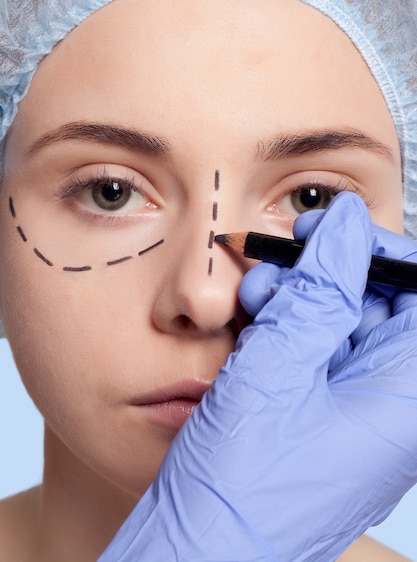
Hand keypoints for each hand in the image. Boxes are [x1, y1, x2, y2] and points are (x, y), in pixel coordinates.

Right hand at [98, 192, 416, 561]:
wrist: (199, 560)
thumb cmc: (241, 491)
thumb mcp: (278, 369)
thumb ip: (320, 288)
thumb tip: (349, 224)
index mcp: (405, 401)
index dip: (380, 253)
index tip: (333, 231)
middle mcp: (391, 410)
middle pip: (382, 307)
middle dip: (329, 274)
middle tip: (281, 261)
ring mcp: (357, 417)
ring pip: (344, 327)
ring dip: (300, 300)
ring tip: (255, 297)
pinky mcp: (323, 420)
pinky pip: (319, 356)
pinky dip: (287, 330)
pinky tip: (253, 324)